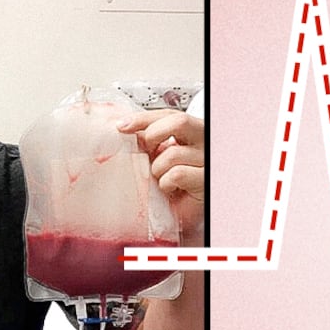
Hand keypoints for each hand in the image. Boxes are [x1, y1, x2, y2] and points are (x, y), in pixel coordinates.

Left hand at [118, 110, 204, 244]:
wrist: (186, 214)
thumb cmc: (174, 186)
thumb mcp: (160, 157)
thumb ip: (150, 142)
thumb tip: (126, 129)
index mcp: (194, 134)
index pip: (170, 115)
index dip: (145, 118)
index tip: (123, 126)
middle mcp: (204, 143)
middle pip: (179, 121)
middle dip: (153, 134)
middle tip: (146, 151)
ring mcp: (206, 160)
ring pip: (172, 153)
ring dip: (158, 169)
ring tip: (162, 179)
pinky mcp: (204, 180)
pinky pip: (176, 174)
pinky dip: (166, 183)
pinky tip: (169, 189)